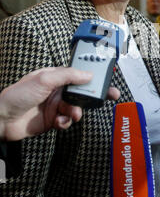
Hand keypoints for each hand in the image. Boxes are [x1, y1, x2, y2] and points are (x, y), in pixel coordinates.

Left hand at [0, 67, 119, 140]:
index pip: (79, 73)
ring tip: (73, 114)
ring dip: (77, 111)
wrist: (3, 119)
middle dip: (96, 94)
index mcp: (56, 77)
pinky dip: (66, 122)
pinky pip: (68, 121)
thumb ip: (67, 76)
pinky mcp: (54, 120)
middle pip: (82, 91)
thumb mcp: (44, 79)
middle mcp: (58, 90)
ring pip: (77, 107)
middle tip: (112, 95)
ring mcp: (56, 105)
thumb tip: (87, 74)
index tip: (108, 77)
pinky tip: (59, 122)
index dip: (94, 75)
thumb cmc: (18, 95)